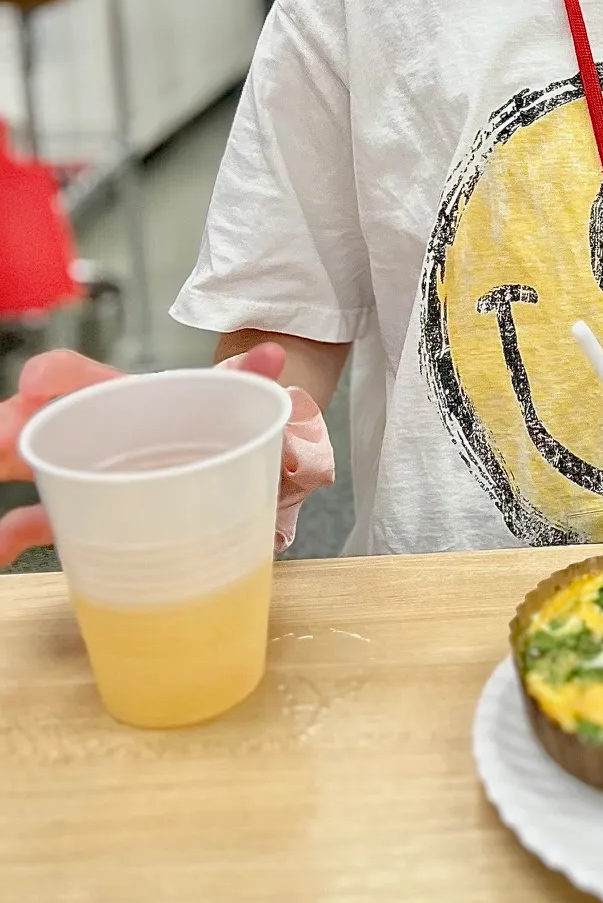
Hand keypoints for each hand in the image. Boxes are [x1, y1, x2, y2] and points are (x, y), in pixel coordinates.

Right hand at [0, 346, 334, 564]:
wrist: (226, 475)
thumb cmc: (218, 431)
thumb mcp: (236, 406)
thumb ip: (248, 382)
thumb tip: (275, 355)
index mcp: (126, 400)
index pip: (82, 378)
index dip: (54, 375)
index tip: (33, 383)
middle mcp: (94, 433)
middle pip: (39, 420)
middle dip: (12, 424)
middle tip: (2, 441)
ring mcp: (84, 475)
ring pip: (31, 468)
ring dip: (8, 472)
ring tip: (1, 510)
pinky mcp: (82, 517)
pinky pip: (39, 524)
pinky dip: (13, 535)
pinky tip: (2, 547)